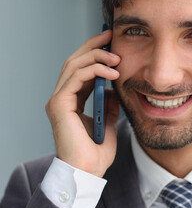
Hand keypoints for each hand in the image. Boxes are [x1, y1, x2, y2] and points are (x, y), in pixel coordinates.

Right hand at [45, 30, 120, 176]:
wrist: (88, 171)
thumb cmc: (96, 152)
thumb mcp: (108, 122)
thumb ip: (109, 104)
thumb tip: (113, 90)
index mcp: (72, 100)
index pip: (80, 68)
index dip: (94, 53)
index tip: (111, 42)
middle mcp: (62, 97)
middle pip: (74, 61)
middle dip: (93, 46)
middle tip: (111, 36)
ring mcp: (58, 100)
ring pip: (73, 65)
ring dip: (96, 57)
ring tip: (117, 58)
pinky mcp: (59, 104)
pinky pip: (75, 78)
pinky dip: (94, 71)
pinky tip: (112, 73)